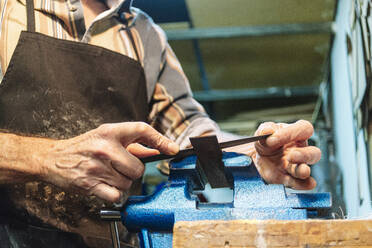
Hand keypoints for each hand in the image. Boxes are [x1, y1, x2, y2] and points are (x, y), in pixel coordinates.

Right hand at [39, 122, 178, 201]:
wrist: (53, 158)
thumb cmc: (84, 146)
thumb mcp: (107, 136)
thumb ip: (133, 144)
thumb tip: (158, 151)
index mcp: (110, 132)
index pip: (142, 130)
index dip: (161, 139)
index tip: (173, 149)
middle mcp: (105, 148)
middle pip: (138, 167)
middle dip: (133, 170)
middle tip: (121, 167)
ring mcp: (97, 167)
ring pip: (128, 182)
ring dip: (123, 182)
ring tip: (109, 174)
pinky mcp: (90, 184)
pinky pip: (116, 195)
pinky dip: (114, 194)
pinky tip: (105, 185)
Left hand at [253, 120, 320, 189]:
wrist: (257, 159)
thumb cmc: (266, 143)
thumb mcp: (263, 132)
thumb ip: (265, 130)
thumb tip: (267, 130)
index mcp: (296, 134)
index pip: (304, 129)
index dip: (292, 132)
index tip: (273, 138)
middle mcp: (300, 151)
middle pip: (314, 153)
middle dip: (305, 155)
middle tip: (291, 155)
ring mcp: (296, 166)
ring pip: (307, 170)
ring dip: (302, 171)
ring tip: (294, 169)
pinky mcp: (290, 180)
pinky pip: (302, 184)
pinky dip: (300, 185)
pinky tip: (294, 182)